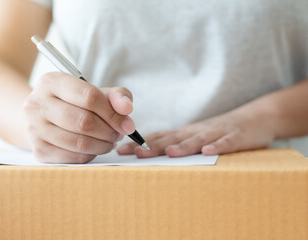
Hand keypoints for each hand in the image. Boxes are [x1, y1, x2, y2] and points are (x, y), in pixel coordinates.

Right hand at [23, 72, 134, 162]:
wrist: (43, 117)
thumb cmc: (74, 103)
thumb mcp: (95, 92)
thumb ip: (116, 96)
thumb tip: (127, 109)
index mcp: (51, 82)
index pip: (89, 96)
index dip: (113, 113)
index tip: (127, 124)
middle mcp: (37, 104)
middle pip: (84, 122)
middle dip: (109, 131)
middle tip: (118, 134)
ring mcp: (35, 128)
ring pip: (80, 143)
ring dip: (103, 145)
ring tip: (110, 141)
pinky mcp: (39, 150)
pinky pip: (74, 157)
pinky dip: (91, 155)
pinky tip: (95, 148)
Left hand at [117, 110, 274, 157]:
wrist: (256, 117)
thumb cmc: (221, 130)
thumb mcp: (197, 136)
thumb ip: (179, 143)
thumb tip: (154, 155)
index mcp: (186, 133)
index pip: (159, 137)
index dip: (140, 144)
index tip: (120, 151)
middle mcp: (197, 131)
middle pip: (172, 139)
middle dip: (153, 146)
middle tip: (135, 154)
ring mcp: (216, 133)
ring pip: (197, 139)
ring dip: (182, 146)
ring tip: (169, 152)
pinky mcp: (236, 137)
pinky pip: (226, 142)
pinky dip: (217, 146)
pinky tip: (208, 152)